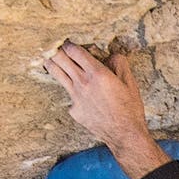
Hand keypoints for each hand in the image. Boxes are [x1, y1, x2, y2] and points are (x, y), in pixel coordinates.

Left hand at [44, 41, 164, 175]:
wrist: (124, 134)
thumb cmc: (130, 109)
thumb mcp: (130, 83)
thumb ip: (120, 64)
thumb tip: (112, 56)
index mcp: (98, 73)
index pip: (74, 51)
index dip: (69, 44)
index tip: (68, 43)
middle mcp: (83, 83)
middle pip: (59, 59)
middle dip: (55, 50)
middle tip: (54, 47)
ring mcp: (75, 97)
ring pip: (56, 73)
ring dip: (52, 64)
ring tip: (49, 58)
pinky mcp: (74, 110)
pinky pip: (68, 94)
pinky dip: (70, 90)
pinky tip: (75, 90)